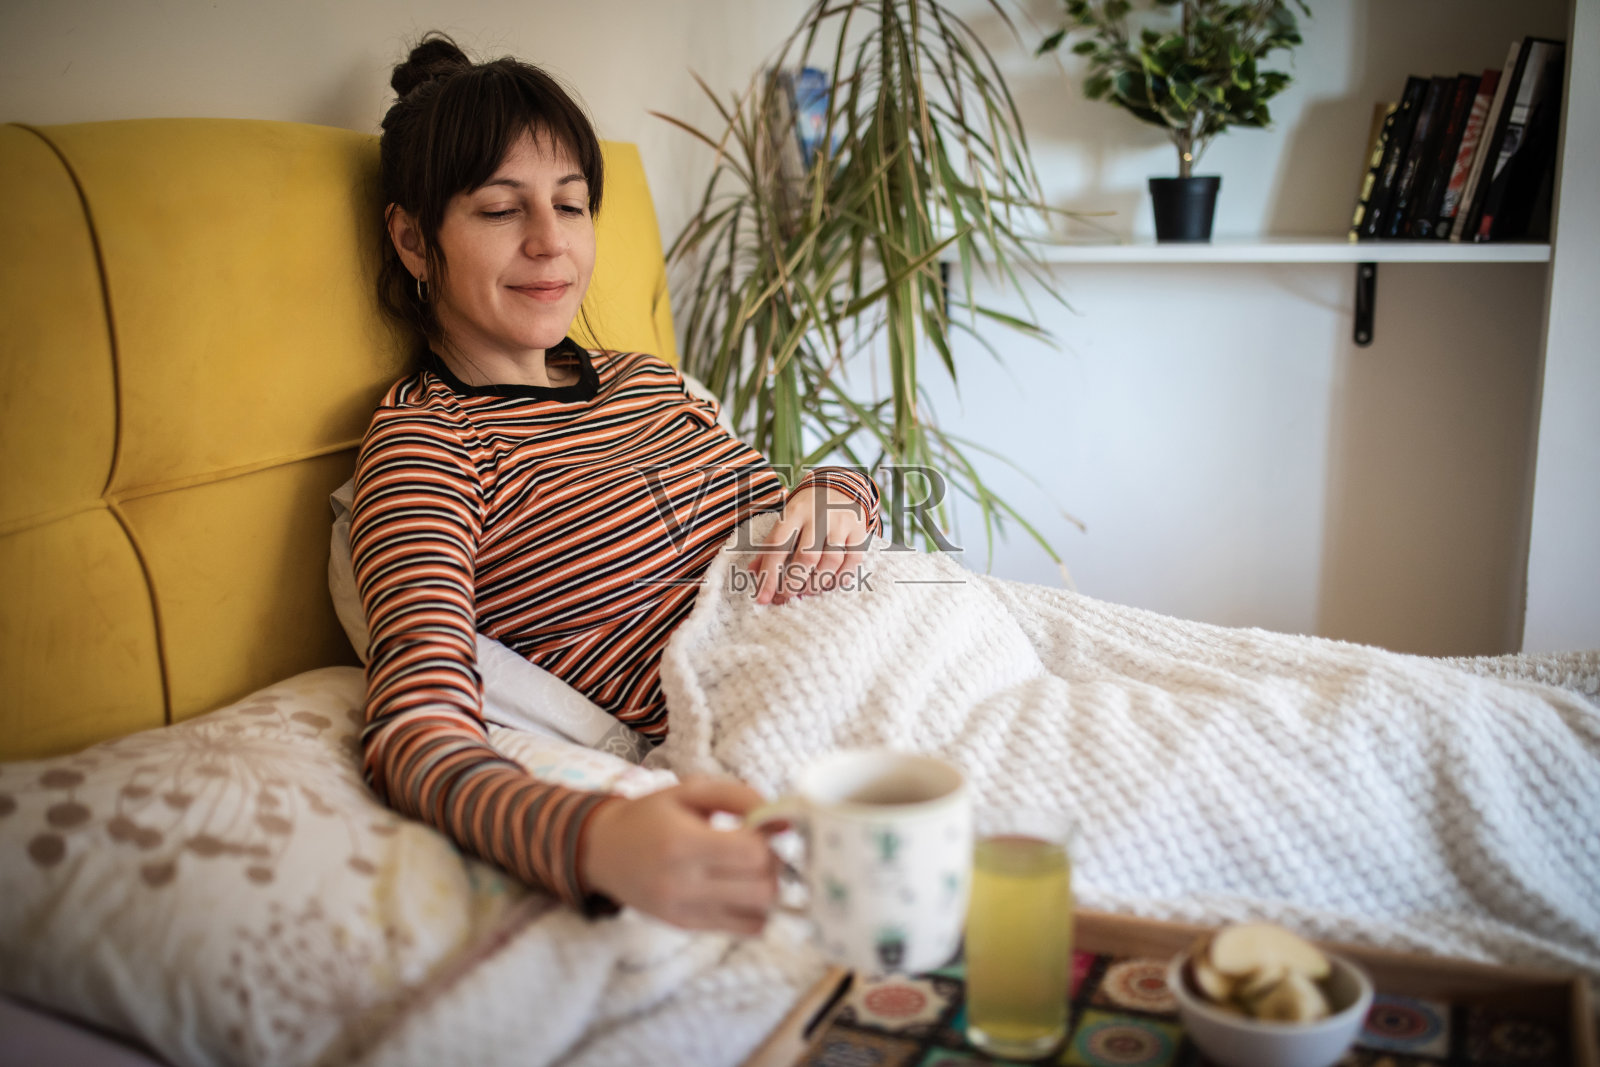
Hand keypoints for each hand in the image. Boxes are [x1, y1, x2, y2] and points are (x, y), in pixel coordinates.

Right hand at [580, 777, 777, 933]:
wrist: (602, 851)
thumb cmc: (651, 815)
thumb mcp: (690, 790)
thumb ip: (741, 796)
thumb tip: (786, 820)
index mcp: (682, 843)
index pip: (753, 853)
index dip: (765, 838)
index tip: (754, 827)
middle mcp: (683, 884)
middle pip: (763, 888)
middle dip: (771, 865)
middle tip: (757, 849)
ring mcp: (685, 911)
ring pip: (760, 913)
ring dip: (766, 889)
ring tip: (748, 870)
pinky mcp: (686, 927)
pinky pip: (746, 929)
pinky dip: (755, 910)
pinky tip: (739, 889)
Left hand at [748, 484, 869, 604]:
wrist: (839, 485)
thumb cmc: (806, 509)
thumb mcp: (786, 519)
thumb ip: (770, 545)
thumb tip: (753, 573)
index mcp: (794, 512)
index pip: (778, 546)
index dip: (769, 575)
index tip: (763, 598)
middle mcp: (818, 516)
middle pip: (807, 556)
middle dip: (794, 583)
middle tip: (787, 596)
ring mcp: (841, 523)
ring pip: (831, 561)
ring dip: (817, 583)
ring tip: (807, 590)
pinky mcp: (859, 531)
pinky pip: (852, 561)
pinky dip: (839, 578)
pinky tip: (828, 584)